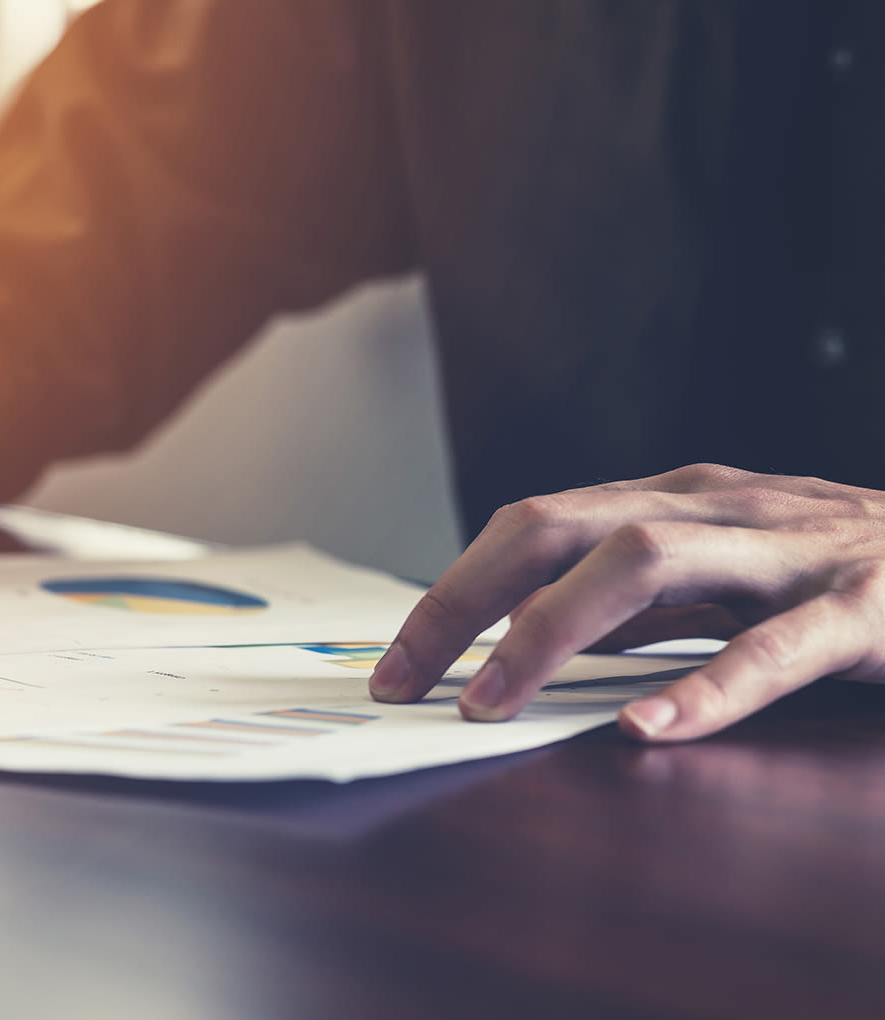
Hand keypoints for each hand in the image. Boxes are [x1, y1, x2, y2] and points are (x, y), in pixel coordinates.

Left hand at [367, 464, 884, 740]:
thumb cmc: (839, 570)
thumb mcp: (723, 573)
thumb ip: (634, 602)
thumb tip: (520, 647)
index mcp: (673, 499)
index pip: (529, 526)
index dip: (450, 592)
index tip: (394, 665)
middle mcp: (717, 508)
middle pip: (557, 527)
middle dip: (465, 602)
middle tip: (405, 682)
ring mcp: (790, 552)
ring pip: (646, 562)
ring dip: (551, 633)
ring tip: (490, 703)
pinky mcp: (867, 609)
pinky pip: (778, 646)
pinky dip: (707, 687)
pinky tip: (648, 730)